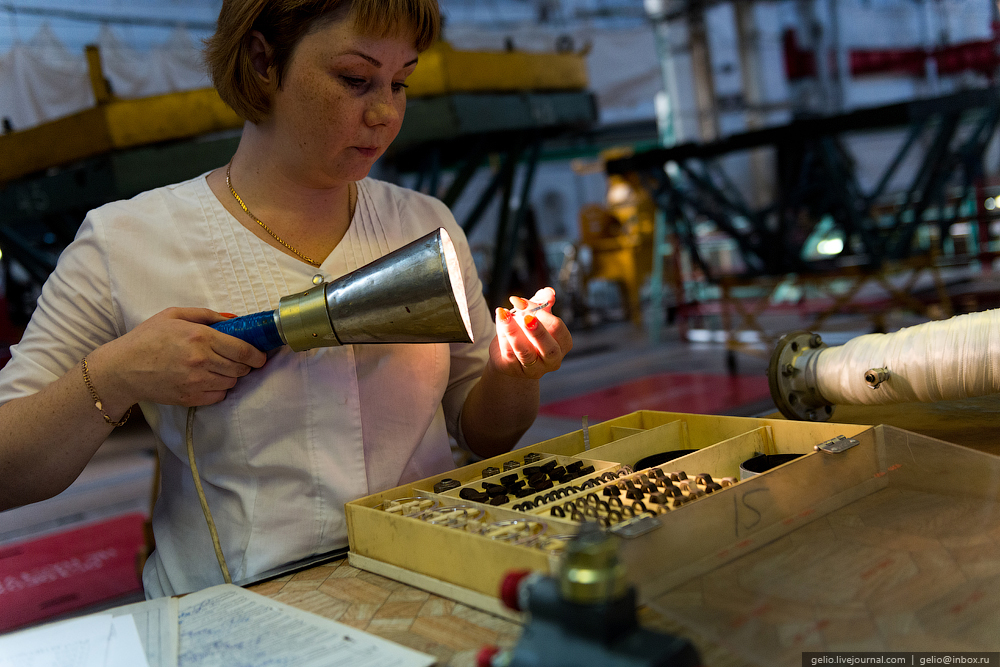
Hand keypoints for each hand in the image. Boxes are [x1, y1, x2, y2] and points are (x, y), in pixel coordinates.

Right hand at [90, 307, 267, 408]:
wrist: (122, 369)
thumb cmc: (147, 338)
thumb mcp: (174, 315)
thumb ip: (207, 315)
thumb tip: (234, 319)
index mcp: (199, 336)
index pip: (242, 349)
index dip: (257, 355)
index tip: (260, 356)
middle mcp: (201, 360)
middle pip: (241, 367)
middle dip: (245, 365)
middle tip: (239, 360)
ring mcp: (196, 381)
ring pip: (231, 382)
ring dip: (231, 376)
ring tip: (219, 368)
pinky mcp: (190, 398)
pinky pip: (219, 396)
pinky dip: (219, 389)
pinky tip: (208, 380)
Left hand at [490, 287, 572, 378]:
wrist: (507, 351)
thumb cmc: (526, 331)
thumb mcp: (535, 315)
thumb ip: (542, 302)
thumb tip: (549, 292)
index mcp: (563, 344)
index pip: (558, 328)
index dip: (543, 314)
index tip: (524, 302)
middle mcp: (552, 360)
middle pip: (549, 348)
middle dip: (538, 332)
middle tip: (526, 317)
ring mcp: (534, 369)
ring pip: (525, 353)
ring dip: (514, 332)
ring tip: (504, 315)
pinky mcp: (514, 371)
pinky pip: (509, 355)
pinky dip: (504, 337)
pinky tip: (499, 323)